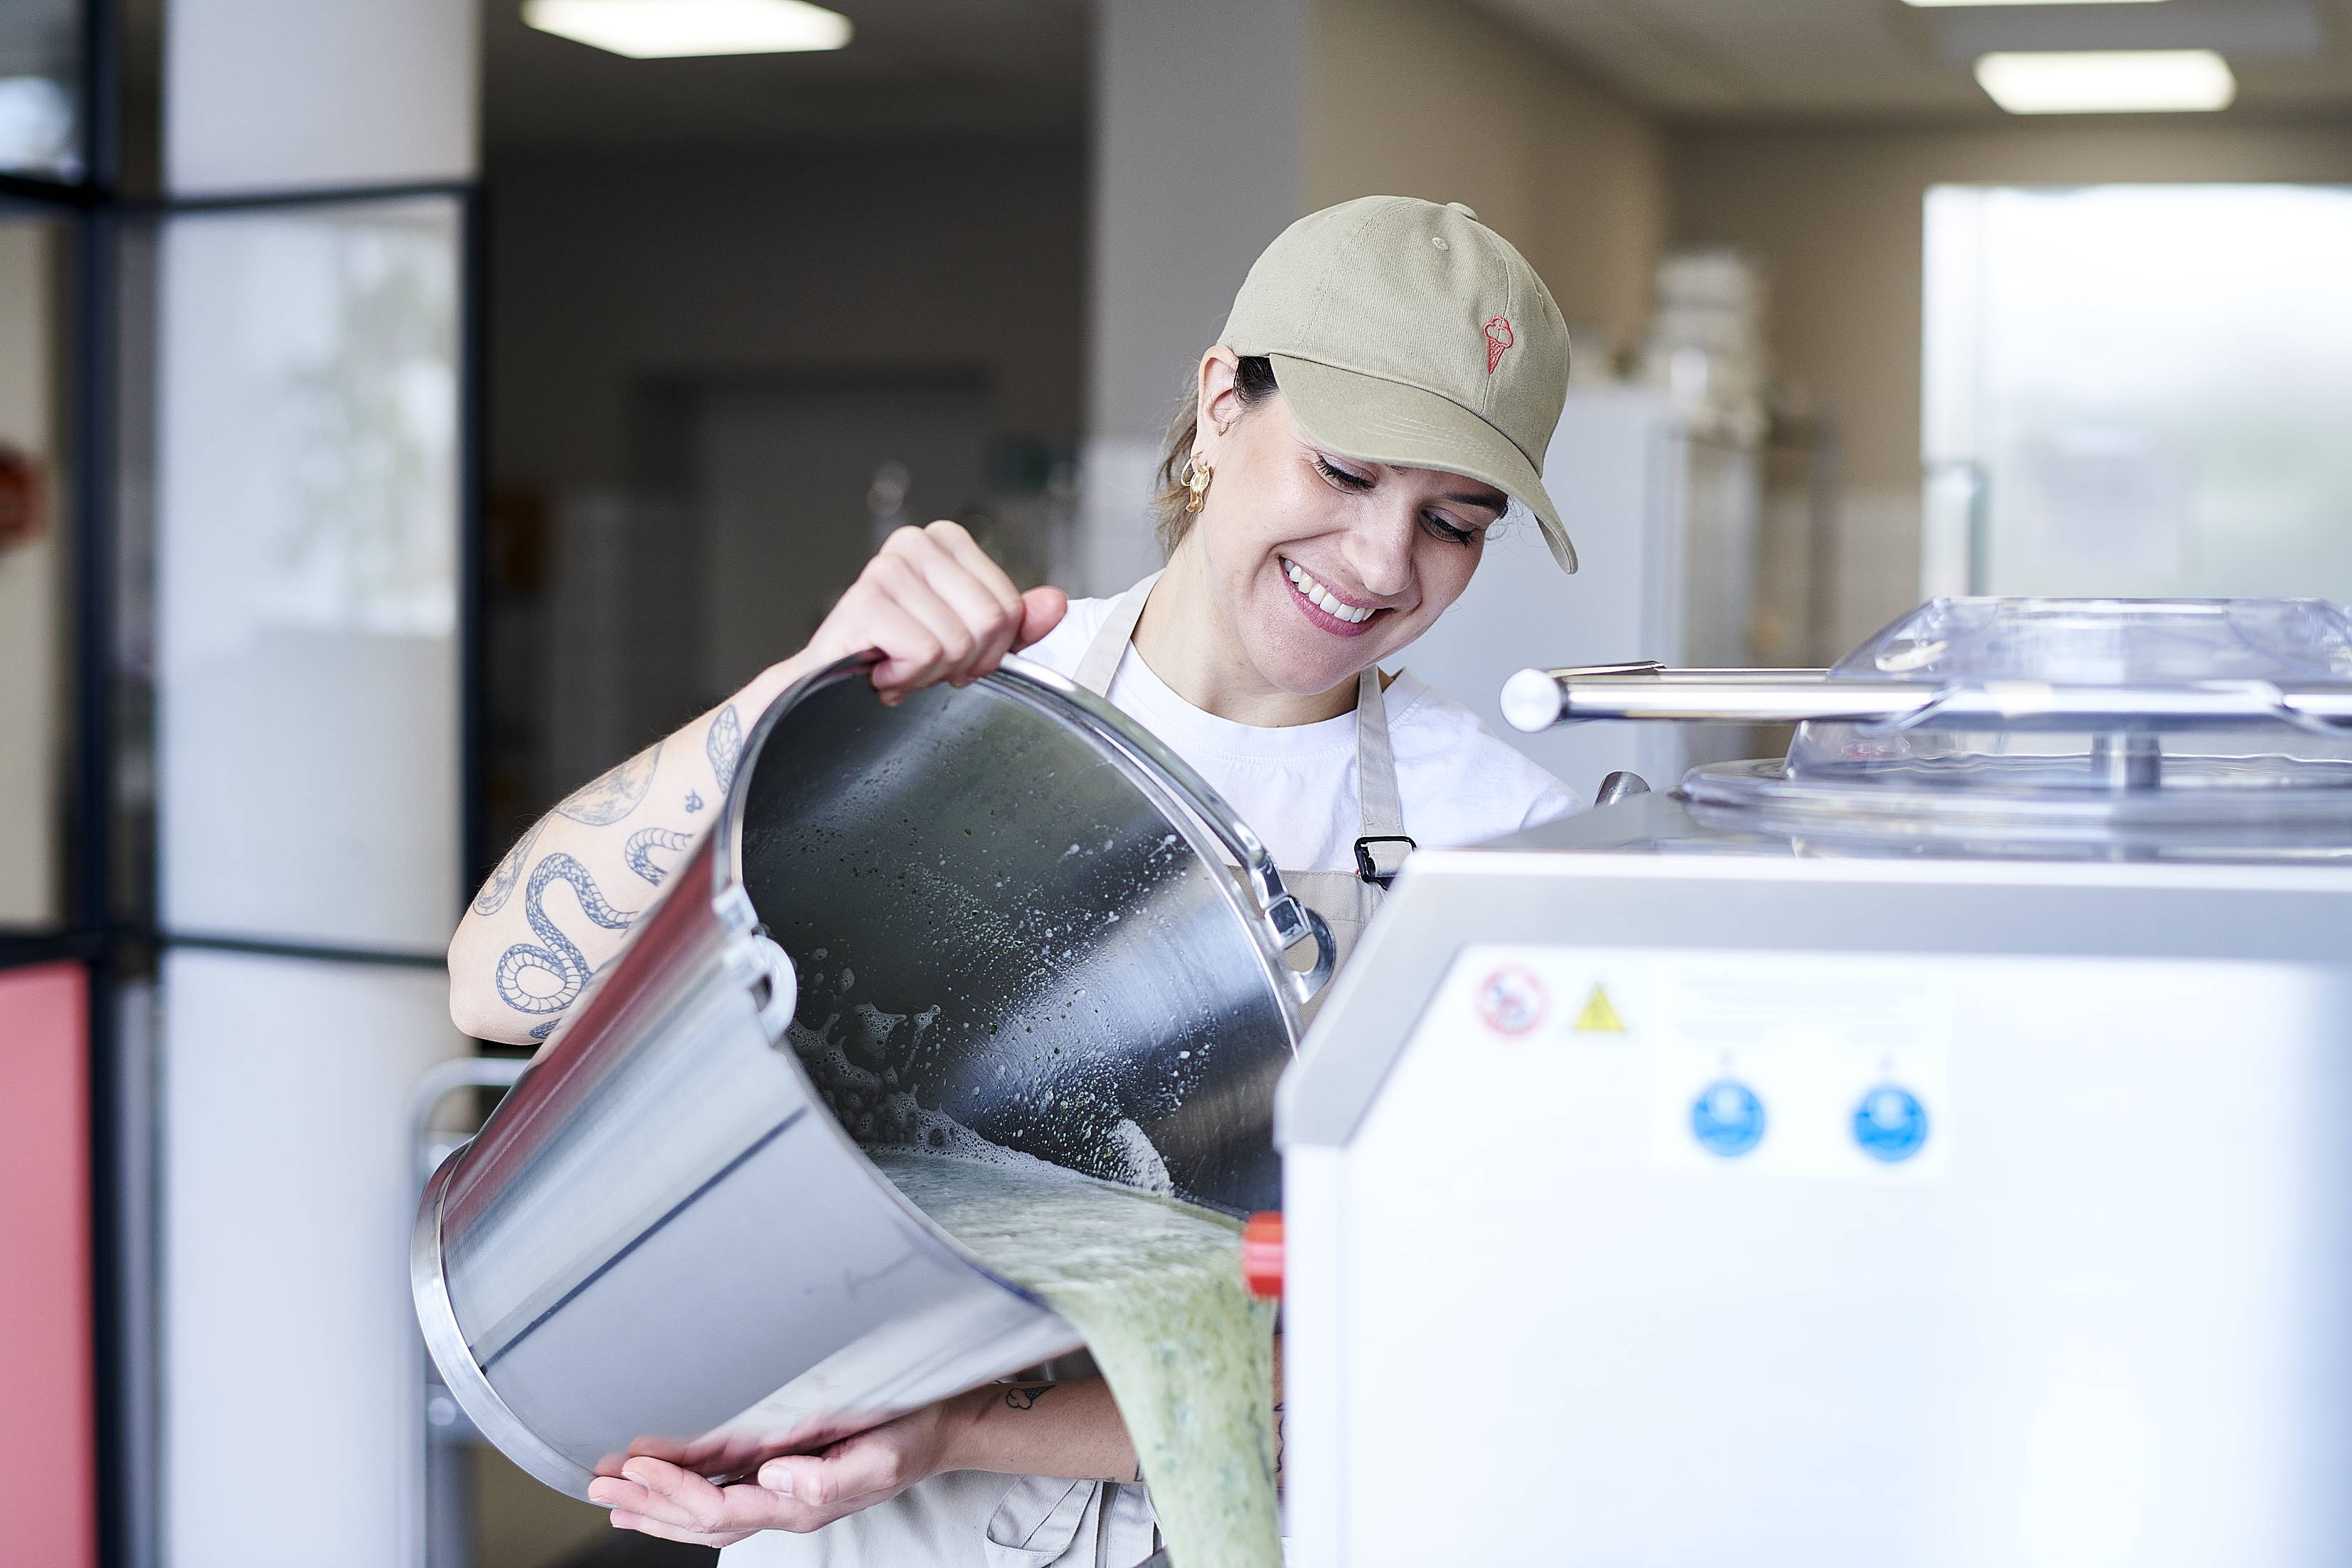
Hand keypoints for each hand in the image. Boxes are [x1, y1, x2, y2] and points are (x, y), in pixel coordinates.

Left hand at [589, 1393, 979, 1545]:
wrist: (941, 1429)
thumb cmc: (912, 1435)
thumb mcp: (881, 1455)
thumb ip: (827, 1478)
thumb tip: (772, 1478)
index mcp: (801, 1503)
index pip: (721, 1508)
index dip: (675, 1491)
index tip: (637, 1467)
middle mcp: (785, 1506)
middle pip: (700, 1520)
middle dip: (647, 1505)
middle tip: (600, 1486)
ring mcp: (783, 1497)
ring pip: (704, 1517)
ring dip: (654, 1506)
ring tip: (613, 1497)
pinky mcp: (785, 1480)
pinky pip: (721, 1501)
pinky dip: (682, 1500)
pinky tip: (658, 1494)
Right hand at [808, 521, 1066, 704]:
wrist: (825, 687)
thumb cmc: (893, 656)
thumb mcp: (967, 639)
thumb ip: (1015, 621)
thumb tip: (1055, 602)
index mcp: (945, 541)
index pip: (1010, 606)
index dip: (991, 648)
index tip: (955, 653)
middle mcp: (914, 543)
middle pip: (989, 621)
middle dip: (963, 661)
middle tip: (925, 662)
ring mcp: (886, 568)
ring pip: (957, 641)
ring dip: (929, 672)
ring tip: (899, 663)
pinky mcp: (863, 601)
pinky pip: (925, 652)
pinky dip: (906, 678)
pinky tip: (881, 669)